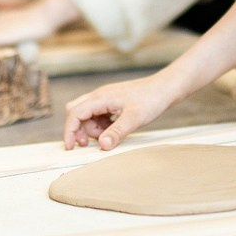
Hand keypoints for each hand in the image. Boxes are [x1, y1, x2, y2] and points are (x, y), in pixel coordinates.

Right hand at [63, 72, 178, 150]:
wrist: (165, 88)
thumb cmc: (151, 99)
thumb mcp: (134, 119)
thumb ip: (116, 132)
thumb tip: (101, 145)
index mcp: (101, 98)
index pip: (75, 113)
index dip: (69, 131)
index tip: (70, 147)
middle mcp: (100, 96)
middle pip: (77, 112)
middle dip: (78, 129)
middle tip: (87, 145)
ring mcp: (107, 98)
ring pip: (88, 115)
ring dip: (92, 129)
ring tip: (108, 138)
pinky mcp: (114, 102)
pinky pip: (99, 115)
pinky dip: (101, 126)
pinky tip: (114, 131)